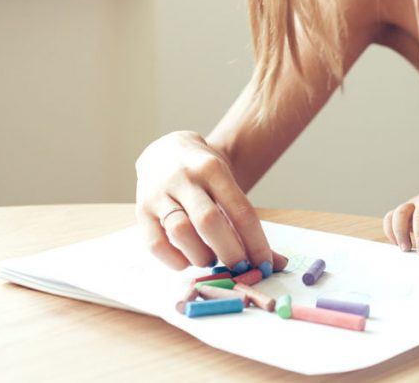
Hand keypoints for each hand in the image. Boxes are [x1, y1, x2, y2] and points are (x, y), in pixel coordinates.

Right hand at [135, 130, 280, 271]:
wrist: (165, 151)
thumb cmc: (204, 175)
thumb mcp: (228, 185)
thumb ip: (247, 224)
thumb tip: (278, 263)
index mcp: (213, 169)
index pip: (240, 210)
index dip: (255, 242)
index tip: (265, 264)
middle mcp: (184, 178)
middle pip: (209, 222)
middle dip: (230, 251)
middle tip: (240, 267)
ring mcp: (159, 193)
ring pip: (181, 232)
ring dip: (201, 255)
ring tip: (210, 259)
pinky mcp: (141, 210)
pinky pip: (155, 244)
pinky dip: (175, 260)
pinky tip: (188, 260)